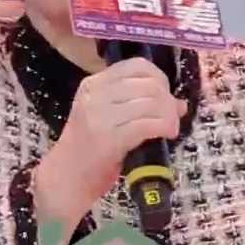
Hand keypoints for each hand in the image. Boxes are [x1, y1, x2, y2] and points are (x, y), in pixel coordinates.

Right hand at [33, 57, 186, 230]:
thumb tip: (178, 104)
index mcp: (93, 84)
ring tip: (171, 128)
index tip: (165, 96)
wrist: (65, 179)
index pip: (135, 65)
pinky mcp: (108, 138)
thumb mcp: (109, 119)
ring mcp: (99, 116)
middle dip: (167, 100)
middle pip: (147, 84)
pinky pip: (147, 124)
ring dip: (169, 115)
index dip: (159, 78)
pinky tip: (167, 134)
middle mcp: (94, 95)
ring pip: (150, 102)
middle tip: (173, 116)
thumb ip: (139, 105)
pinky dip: (164, 127)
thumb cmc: (89, 150)